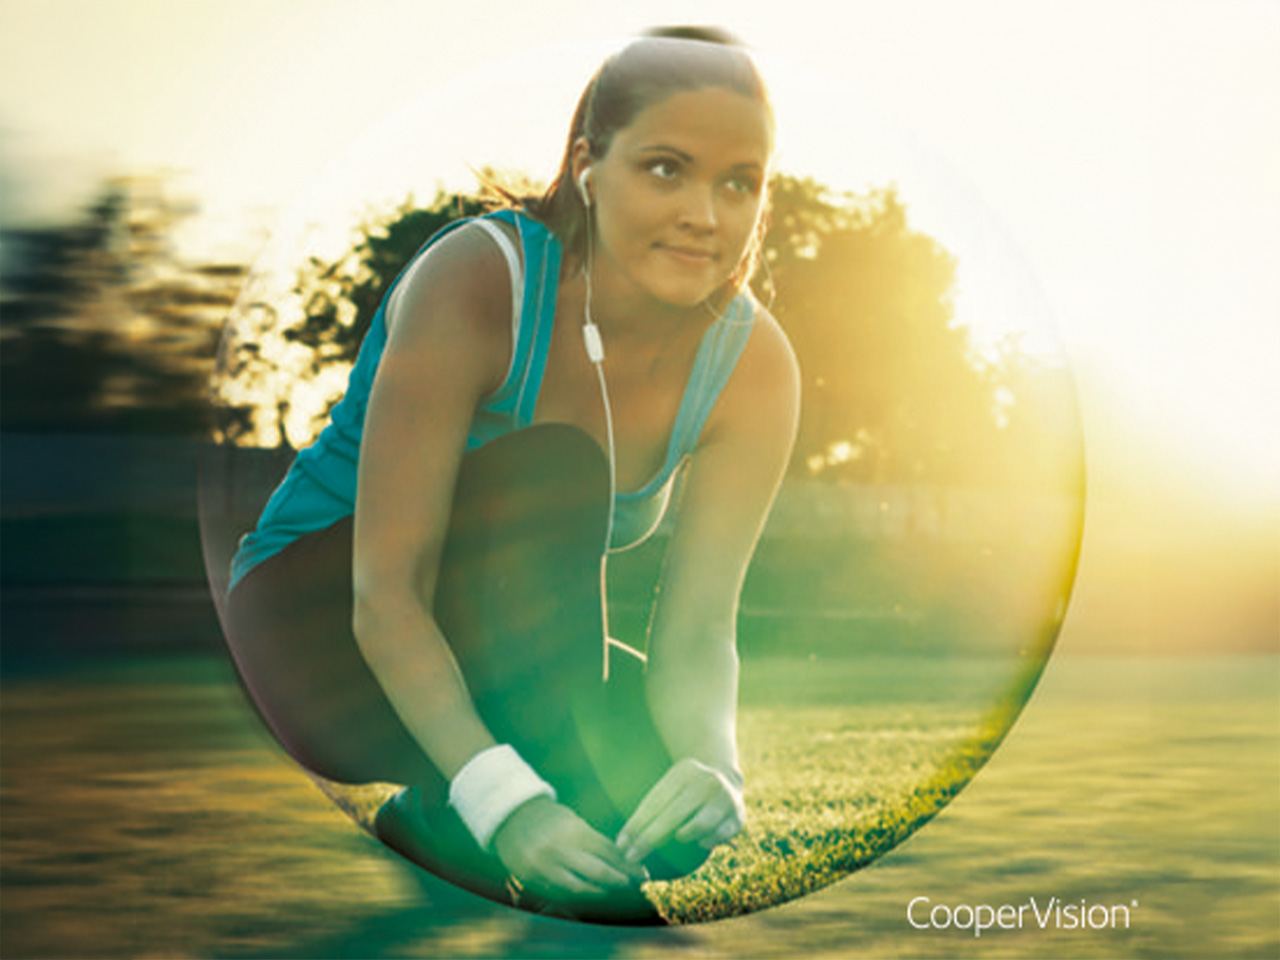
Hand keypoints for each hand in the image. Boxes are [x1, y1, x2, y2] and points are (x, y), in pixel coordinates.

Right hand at [491, 795, 647, 897]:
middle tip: (631, 885)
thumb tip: (621, 860)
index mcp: (574, 831)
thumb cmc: (549, 817)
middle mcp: (560, 850)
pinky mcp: (532, 879)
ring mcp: (545, 867)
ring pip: (579, 889)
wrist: (510, 817)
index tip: (640, 872)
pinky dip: (575, 896)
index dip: (627, 865)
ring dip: (599, 892)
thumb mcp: (573, 822)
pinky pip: (558, 894)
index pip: (608, 852)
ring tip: (610, 892)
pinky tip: (586, 895)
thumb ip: (593, 841)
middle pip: (598, 873)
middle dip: (619, 880)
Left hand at [616, 758, 744, 865]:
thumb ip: (651, 811)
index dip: (636, 824)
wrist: (728, 780)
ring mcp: (724, 797)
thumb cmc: (687, 792)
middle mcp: (705, 781)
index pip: (656, 801)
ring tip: (679, 837)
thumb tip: (623, 842)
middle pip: (673, 814)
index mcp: (684, 772)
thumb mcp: (671, 790)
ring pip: (699, 824)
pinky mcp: (738, 816)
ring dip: (684, 834)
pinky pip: (718, 835)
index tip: (621, 844)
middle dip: (649, 838)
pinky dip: (707, 841)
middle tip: (631, 856)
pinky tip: (700, 842)